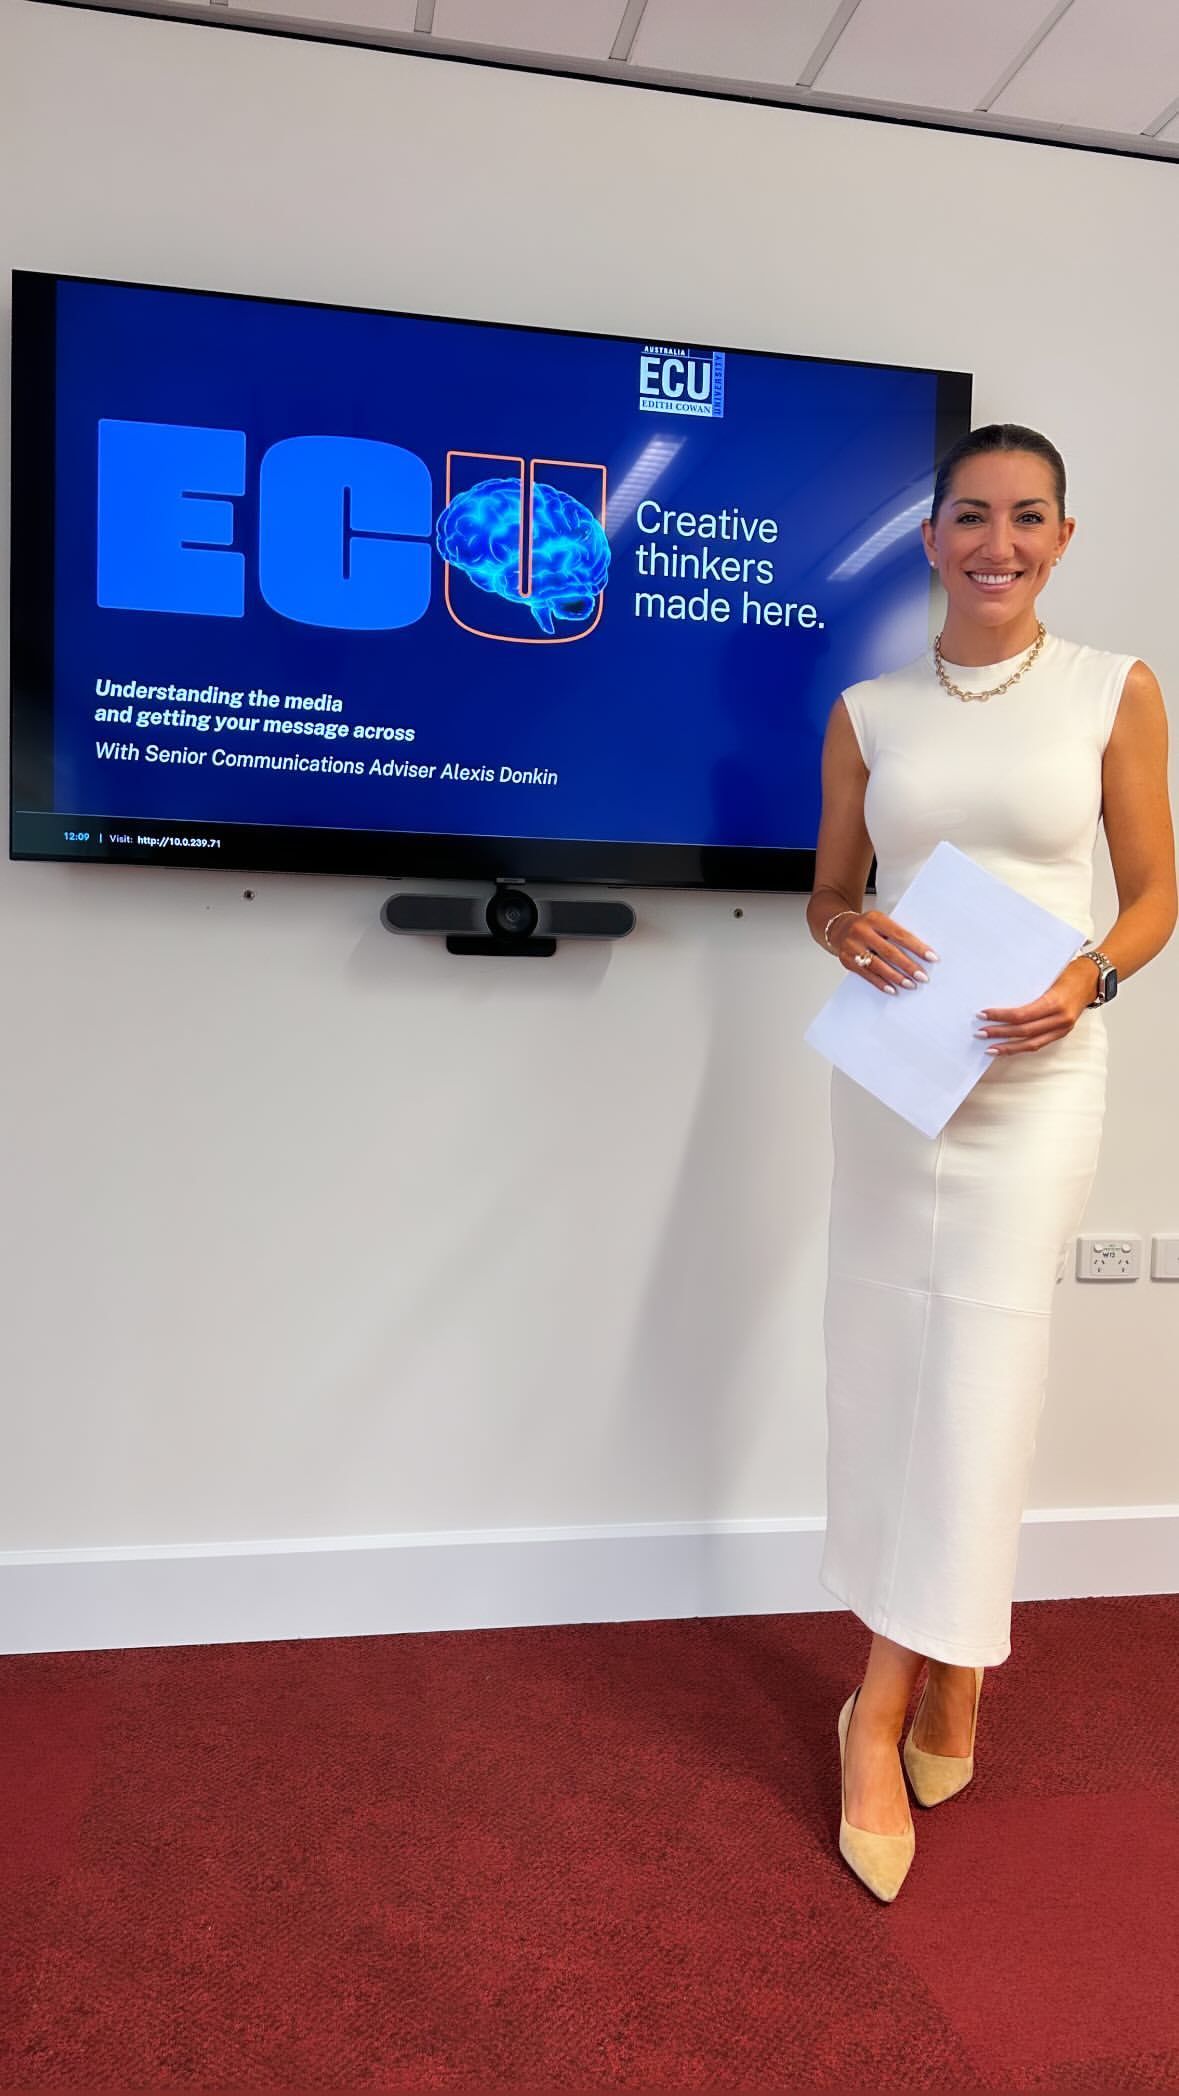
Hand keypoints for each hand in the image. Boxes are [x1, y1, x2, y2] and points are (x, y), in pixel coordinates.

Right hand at [833, 908, 937, 991]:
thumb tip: (919, 954)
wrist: (838, 928)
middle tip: (922, 976)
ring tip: (910, 985)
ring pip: (878, 966)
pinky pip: (867, 975)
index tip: (931, 957)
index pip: (900, 935)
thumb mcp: (880, 922)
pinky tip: (892, 989)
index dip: (917, 947)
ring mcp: (852, 946)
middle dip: (908, 966)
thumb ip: (896, 934)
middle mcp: (861, 931)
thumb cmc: (866, 926)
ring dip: (896, 978)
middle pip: (889, 952)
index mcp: (874, 918)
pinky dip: (881, 983)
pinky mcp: (846, 960)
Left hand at [977, 958, 1094, 1054]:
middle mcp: (1060, 1018)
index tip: (983, 1014)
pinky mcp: (1062, 1033)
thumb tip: (999, 993)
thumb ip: (1028, 987)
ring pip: (1031, 1044)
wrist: (1093, 979)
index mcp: (1056, 1002)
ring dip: (1008, 1047)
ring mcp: (1062, 1028)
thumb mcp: (1048, 975)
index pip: (1022, 1015)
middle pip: (1024, 1031)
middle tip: (980, 1033)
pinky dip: (1021, 1047)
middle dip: (1000, 1033)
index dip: (1001, 1017)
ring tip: (989, 1048)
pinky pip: (1039, 1044)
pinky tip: (1007, 1047)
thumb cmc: (1069, 972)